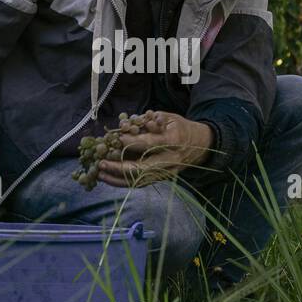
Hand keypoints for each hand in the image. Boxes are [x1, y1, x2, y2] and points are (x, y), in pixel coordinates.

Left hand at [96, 111, 213, 187]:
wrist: (200, 145)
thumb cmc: (180, 127)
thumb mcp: (169, 118)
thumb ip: (149, 121)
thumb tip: (126, 126)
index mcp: (174, 141)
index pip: (150, 144)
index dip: (133, 142)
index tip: (118, 138)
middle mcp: (170, 160)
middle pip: (143, 168)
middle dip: (120, 168)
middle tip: (101, 163)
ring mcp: (166, 172)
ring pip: (139, 180)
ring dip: (118, 179)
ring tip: (100, 174)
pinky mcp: (162, 179)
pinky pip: (141, 183)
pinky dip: (124, 182)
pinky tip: (109, 178)